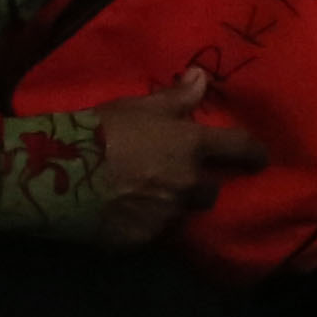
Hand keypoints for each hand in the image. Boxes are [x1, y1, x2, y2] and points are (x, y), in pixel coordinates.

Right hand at [91, 64, 262, 245]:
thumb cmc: (101, 131)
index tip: (260, 158)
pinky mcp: (142, 239)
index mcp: (191, 147)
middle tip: (174, 177)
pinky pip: (152, 232)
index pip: (240, 149)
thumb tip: (202, 76)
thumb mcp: (138, 106)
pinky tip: (122, 213)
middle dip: (198, 185)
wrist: (56, 173)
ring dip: (170, 206)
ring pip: (181, 213)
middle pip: (210, 190)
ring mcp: (166, 215)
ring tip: (143, 196)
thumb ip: (175, 97)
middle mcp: (187, 184)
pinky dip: (143, 223)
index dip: (254, 153)